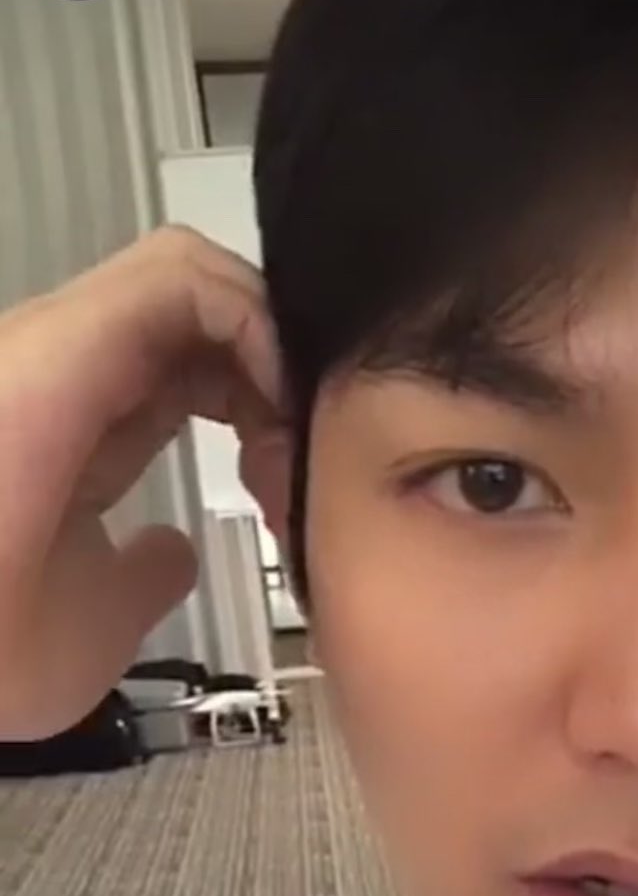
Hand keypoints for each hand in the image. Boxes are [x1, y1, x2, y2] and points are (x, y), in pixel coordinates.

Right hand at [0, 226, 290, 740]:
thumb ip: (143, 578)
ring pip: (199, 277)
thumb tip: (174, 551)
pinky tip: (276, 397)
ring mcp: (68, 343)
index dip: (264, 406)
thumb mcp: (100, 618)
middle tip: (311, 453)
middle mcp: (72, 372)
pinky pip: (182, 278)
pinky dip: (253, 321)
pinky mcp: (69, 330)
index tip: (295, 485)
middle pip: (209, 316)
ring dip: (270, 338)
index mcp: (78, 427)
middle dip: (281, 367)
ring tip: (294, 425)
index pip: (193, 370)